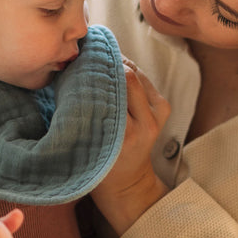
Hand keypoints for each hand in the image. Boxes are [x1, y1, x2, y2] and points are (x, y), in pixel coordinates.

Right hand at [91, 59, 170, 234]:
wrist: (128, 181)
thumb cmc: (99, 162)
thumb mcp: (84, 142)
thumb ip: (81, 112)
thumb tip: (73, 71)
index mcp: (124, 135)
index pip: (111, 90)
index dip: (95, 71)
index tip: (79, 62)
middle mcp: (145, 125)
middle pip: (127, 76)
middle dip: (107, 64)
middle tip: (89, 57)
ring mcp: (158, 116)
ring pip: (136, 73)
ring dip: (117, 65)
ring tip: (99, 61)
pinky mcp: (164, 108)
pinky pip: (144, 79)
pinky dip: (128, 71)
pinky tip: (113, 70)